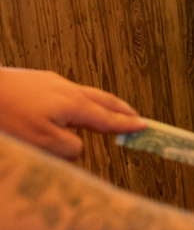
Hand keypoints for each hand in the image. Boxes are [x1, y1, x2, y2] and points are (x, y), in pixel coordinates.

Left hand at [0, 67, 144, 160]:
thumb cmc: (8, 115)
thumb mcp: (41, 143)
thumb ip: (69, 149)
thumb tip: (79, 148)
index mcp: (75, 106)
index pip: (109, 119)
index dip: (127, 125)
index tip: (144, 127)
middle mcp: (69, 90)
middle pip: (104, 101)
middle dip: (122, 110)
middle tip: (136, 117)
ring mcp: (54, 82)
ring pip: (87, 94)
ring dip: (103, 103)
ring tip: (109, 110)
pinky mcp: (38, 80)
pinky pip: (69, 91)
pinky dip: (80, 100)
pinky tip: (71, 105)